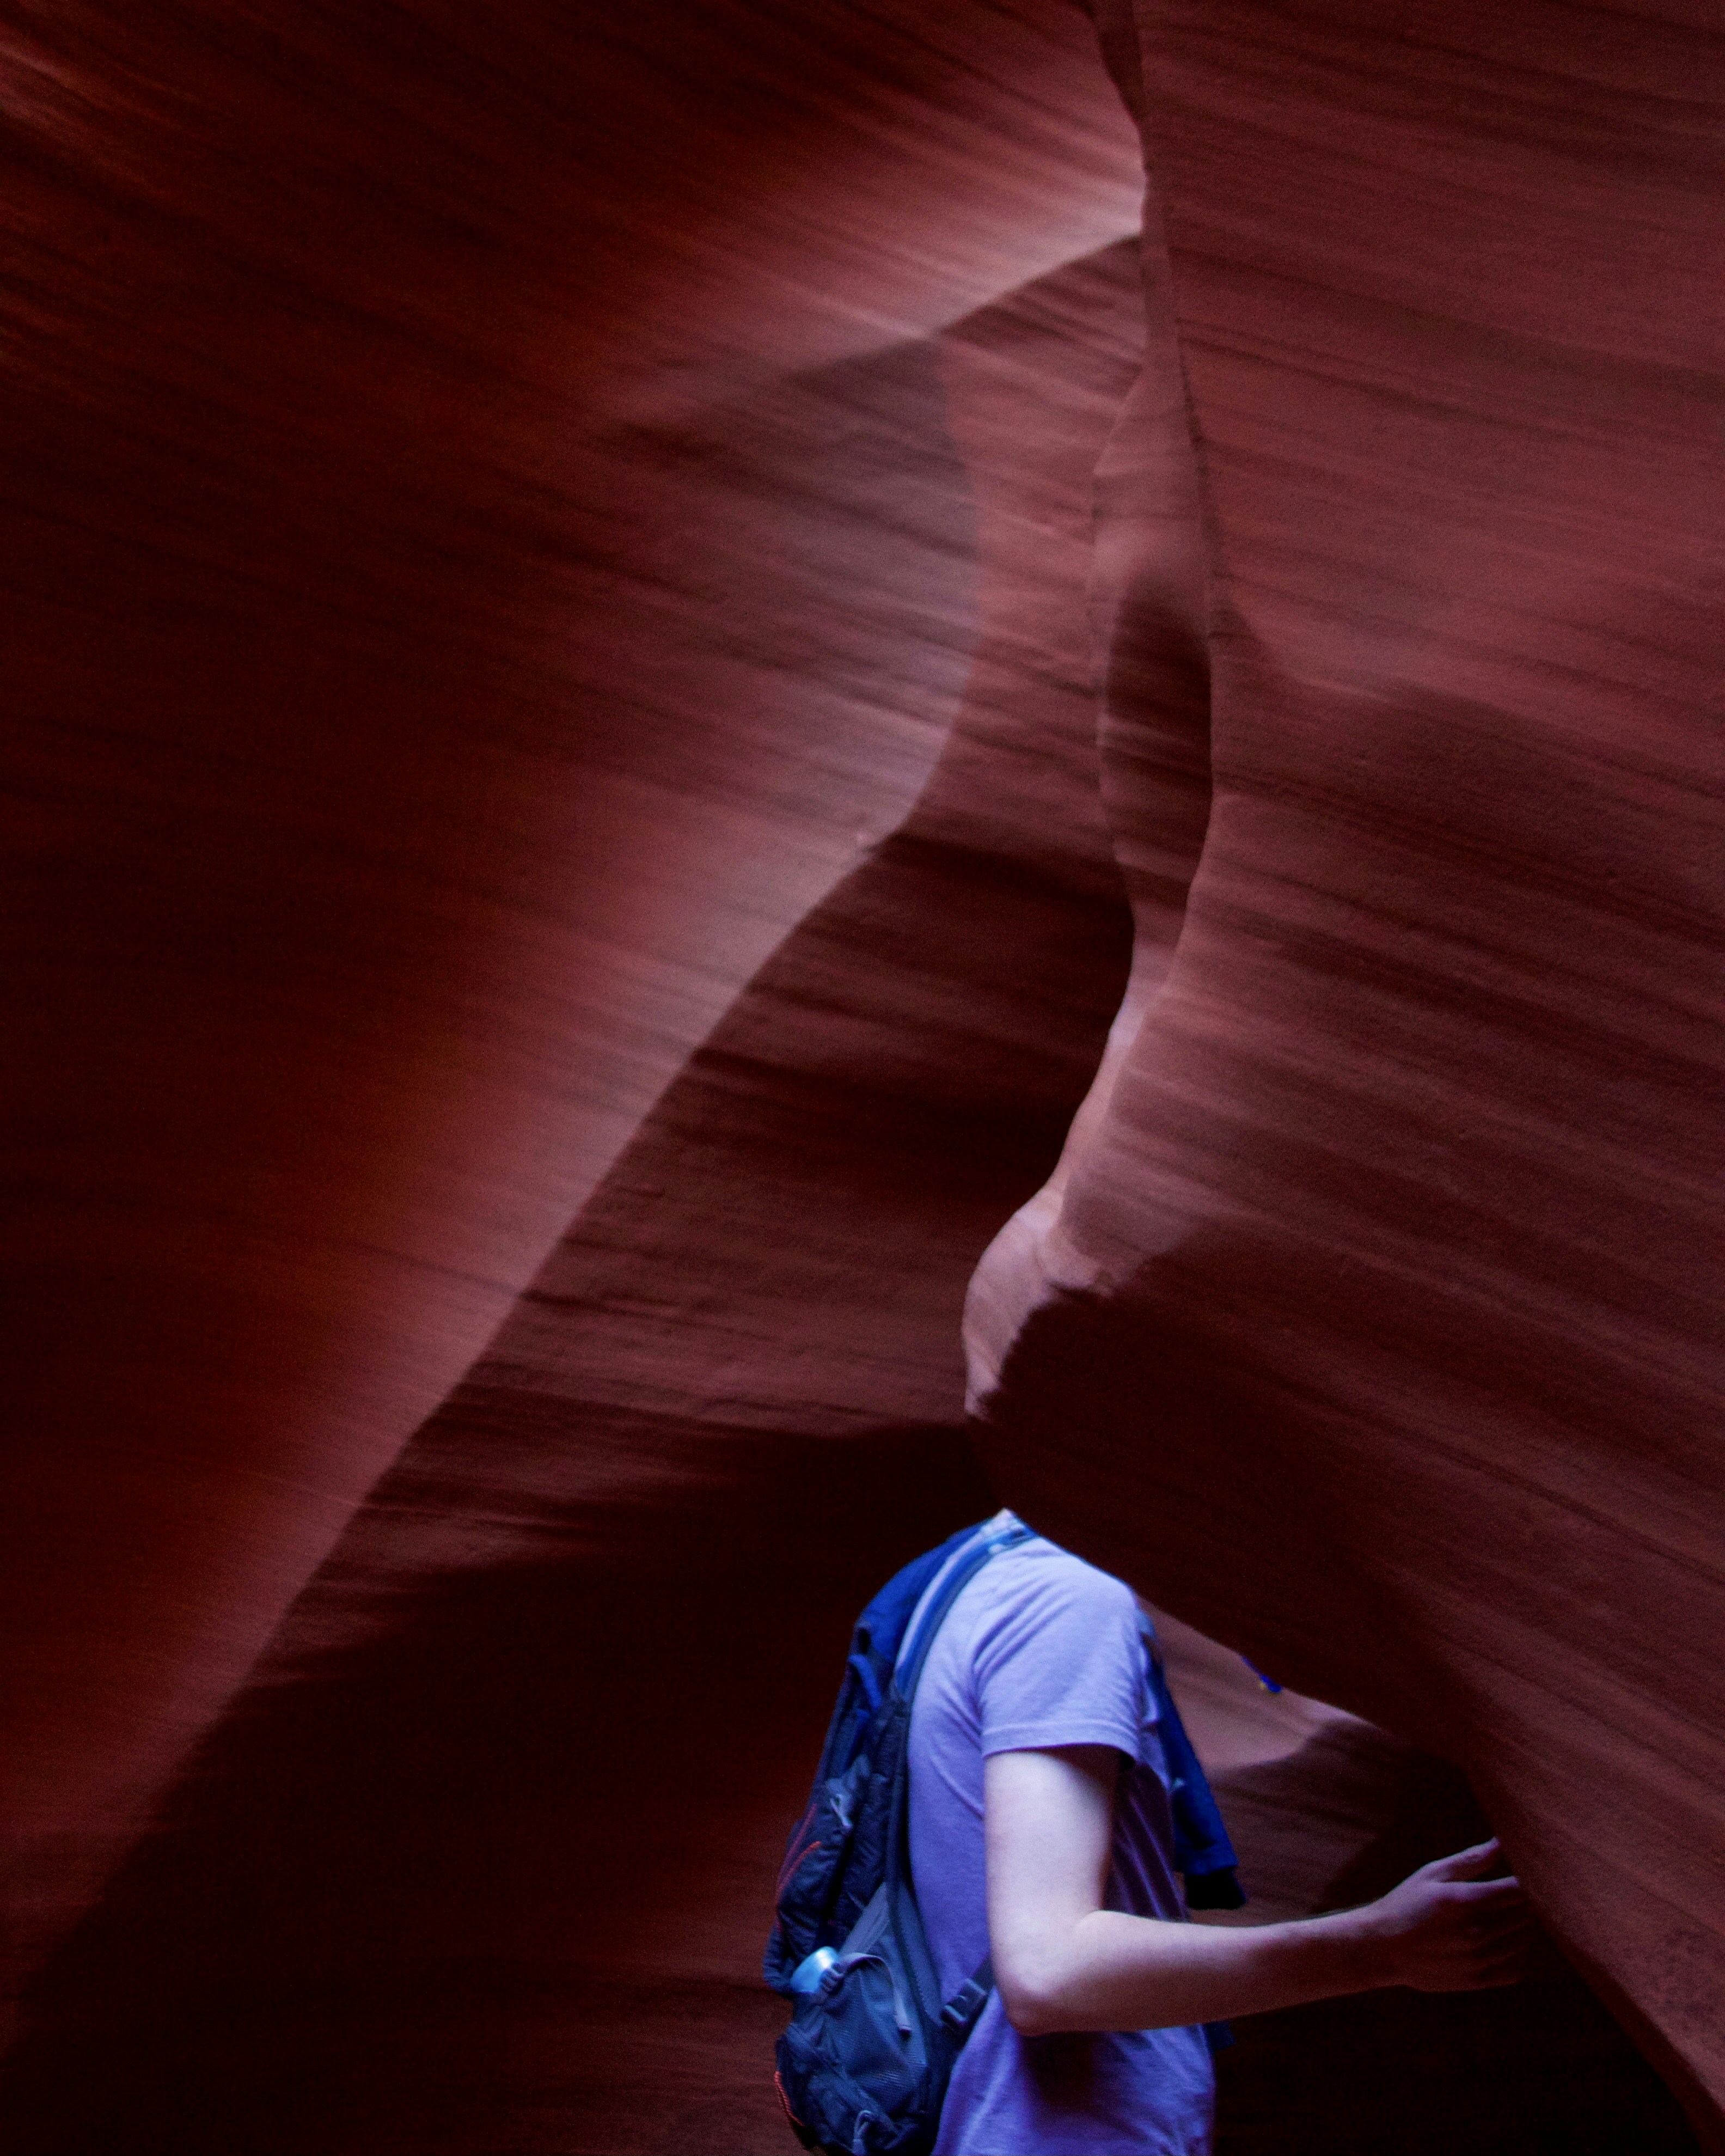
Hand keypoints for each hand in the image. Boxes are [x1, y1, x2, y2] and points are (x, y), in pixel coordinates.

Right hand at [1353, 1838, 1535, 1991]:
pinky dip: (1516, 1957)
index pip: (1518, 1891)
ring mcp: (1478, 1959)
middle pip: (1525, 1916)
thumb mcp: (1432, 1873)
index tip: (1524, 1876)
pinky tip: (1503, 1945)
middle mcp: (1476, 1932)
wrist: (1382, 1947)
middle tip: (1516, 1896)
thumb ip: (1471, 1860)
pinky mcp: (1476, 1980)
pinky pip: (1514, 1971)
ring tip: (1507, 1918)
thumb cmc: (1407, 1902)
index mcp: (1466, 1901)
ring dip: (1522, 1929)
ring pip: (1522, 1943)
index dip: (1527, 1882)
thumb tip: (1501, 1842)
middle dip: (1526, 1904)